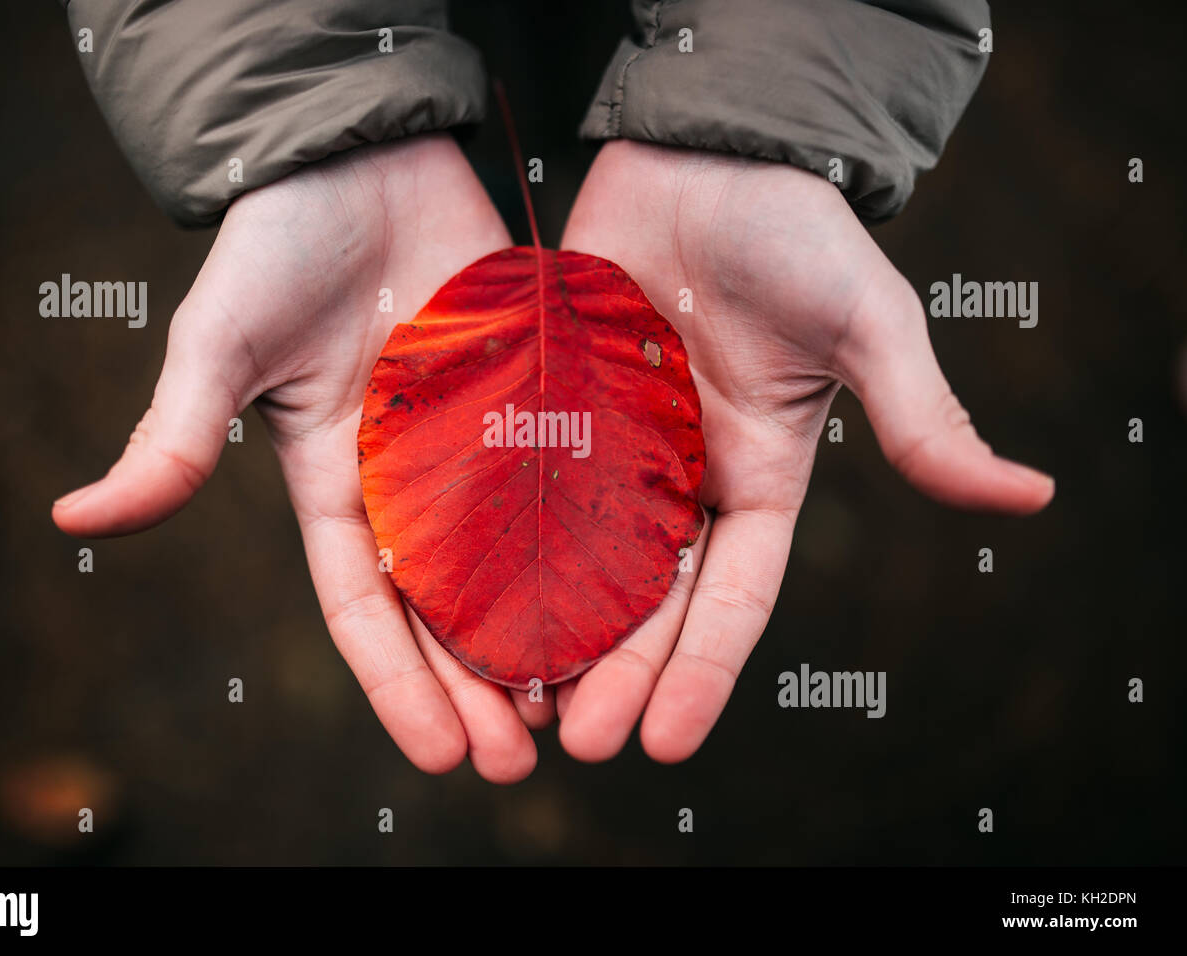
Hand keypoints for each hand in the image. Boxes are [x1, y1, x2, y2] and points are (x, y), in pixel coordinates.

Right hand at [52, 134, 544, 782]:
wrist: (356, 153)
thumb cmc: (278, 241)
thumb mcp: (221, 342)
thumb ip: (175, 432)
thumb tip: (79, 514)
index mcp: (337, 485)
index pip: (368, 608)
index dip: (400, 685)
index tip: (444, 755)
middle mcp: (413, 478)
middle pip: (451, 606)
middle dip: (482, 686)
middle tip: (525, 757)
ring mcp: (480, 438)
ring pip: (520, 556)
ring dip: (548, 630)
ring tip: (587, 703)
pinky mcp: (536, 389)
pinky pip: (575, 473)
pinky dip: (599, 532)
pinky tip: (638, 587)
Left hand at [557, 140, 1054, 762]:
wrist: (707, 151)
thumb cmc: (796, 229)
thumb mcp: (867, 324)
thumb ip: (920, 415)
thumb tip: (1029, 496)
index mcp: (758, 479)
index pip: (734, 597)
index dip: (702, 672)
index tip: (667, 744)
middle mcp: (682, 479)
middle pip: (647, 599)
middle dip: (617, 673)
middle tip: (576, 742)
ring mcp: (612, 446)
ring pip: (577, 557)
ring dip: (552, 629)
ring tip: (514, 701)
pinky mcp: (554, 404)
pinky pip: (520, 484)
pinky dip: (496, 540)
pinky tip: (459, 593)